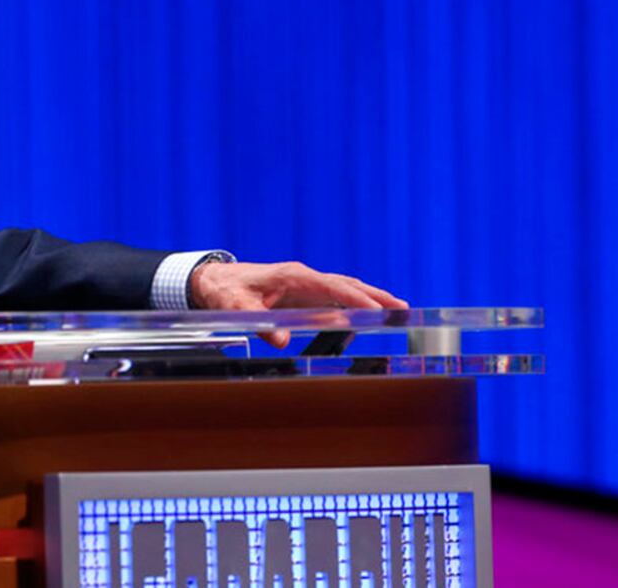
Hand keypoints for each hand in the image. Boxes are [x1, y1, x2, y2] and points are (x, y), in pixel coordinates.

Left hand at [189, 260, 406, 348]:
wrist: (214, 280)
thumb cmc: (225, 291)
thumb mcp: (235, 307)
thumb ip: (258, 324)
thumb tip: (283, 340)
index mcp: (294, 277)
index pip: (334, 287)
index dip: (358, 299)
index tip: (379, 310)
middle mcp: (304, 278)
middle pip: (348, 285)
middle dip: (376, 296)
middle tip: (403, 310)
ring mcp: (306, 284)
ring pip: (345, 289)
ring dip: (370, 298)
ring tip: (396, 311)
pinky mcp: (303, 293)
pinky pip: (334, 297)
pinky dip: (353, 304)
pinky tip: (363, 318)